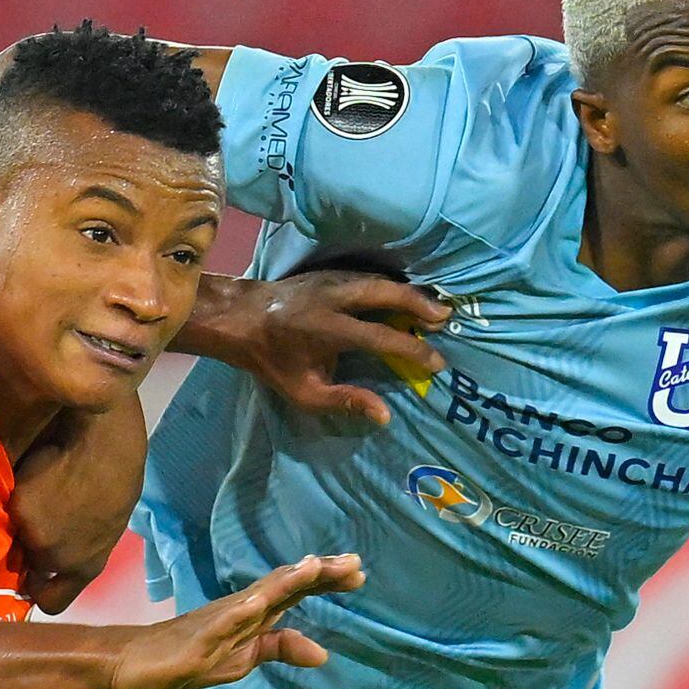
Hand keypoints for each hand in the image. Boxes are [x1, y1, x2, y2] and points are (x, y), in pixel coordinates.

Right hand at [11, 398, 148, 615]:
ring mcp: (32, 534)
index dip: (39, 590)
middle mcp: (54, 558)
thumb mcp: (106, 525)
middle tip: (33, 521)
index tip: (34, 577)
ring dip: (15, 523)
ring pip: (10, 539)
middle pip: (25, 567)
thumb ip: (78, 547)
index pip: (51, 602)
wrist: (104, 433)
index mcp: (85, 566)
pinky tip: (24, 479)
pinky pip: (3, 512)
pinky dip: (9, 500)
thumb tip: (52, 555)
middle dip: (26, 549)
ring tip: (31, 496)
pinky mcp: (15, 507)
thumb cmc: (119, 474)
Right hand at [109, 554, 362, 688]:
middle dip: (318, 574)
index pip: (294, 592)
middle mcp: (239, 609)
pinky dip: (239, 613)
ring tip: (314, 567)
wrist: (133, 661)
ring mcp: (217, 622)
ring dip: (285, 582)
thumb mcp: (243, 659)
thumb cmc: (188, 656)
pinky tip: (257, 604)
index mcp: (252, 614)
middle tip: (354, 562)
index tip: (359, 573)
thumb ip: (279, 648)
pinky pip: (219, 625)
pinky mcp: (196, 641)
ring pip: (257, 598)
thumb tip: (324, 653)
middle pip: (284, 585)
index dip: (326, 581)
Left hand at [194, 273, 452, 428]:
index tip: (436, 363)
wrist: (242, 319)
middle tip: (446, 319)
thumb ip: (345, 402)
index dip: (412, 350)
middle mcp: (334, 297)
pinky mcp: (331, 272)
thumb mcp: (304, 393)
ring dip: (410, 293)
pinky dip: (393, 286)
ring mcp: (333, 279)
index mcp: (328, 328)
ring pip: (380, 280)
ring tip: (436, 310)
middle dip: (419, 304)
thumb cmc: (274, 362)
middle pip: (386, 292)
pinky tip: (409, 297)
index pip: (381, 336)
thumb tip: (385, 415)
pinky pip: (370, 277)